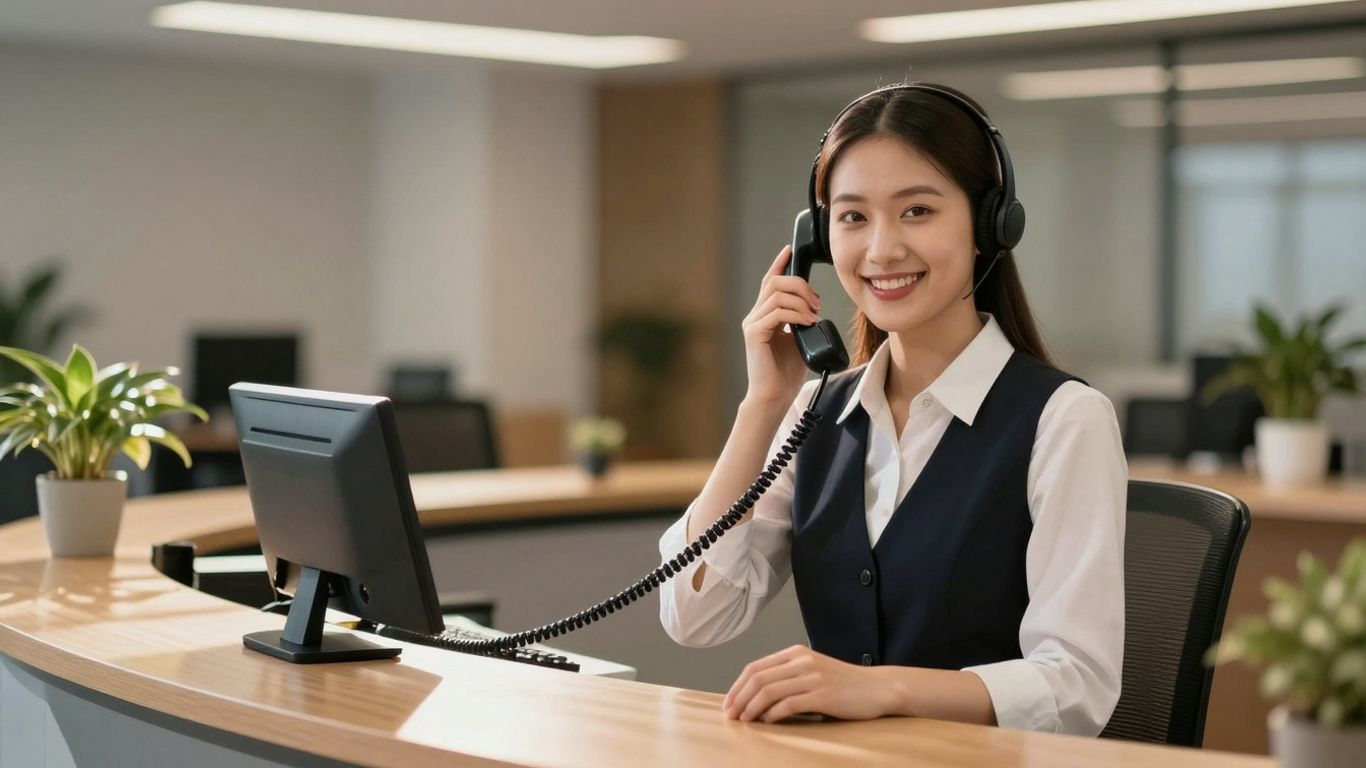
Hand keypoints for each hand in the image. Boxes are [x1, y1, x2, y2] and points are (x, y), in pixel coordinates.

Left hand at [723, 645, 893, 722]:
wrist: (877, 688)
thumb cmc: (843, 684)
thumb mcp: (812, 671)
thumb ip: (788, 677)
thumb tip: (756, 697)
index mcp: (796, 653)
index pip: (755, 667)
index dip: (737, 686)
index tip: (728, 704)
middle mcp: (802, 661)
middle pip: (758, 679)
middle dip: (739, 698)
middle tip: (730, 715)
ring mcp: (812, 677)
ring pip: (769, 691)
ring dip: (751, 708)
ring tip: (744, 720)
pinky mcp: (822, 695)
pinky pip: (788, 704)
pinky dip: (773, 714)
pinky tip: (767, 722)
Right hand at [741, 246, 821, 406]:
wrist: (775, 396)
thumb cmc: (786, 372)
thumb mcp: (800, 339)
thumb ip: (802, 320)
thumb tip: (814, 306)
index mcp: (765, 315)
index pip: (770, 281)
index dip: (780, 263)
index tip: (790, 249)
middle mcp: (755, 316)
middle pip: (775, 282)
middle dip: (800, 285)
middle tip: (816, 302)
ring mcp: (752, 324)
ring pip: (776, 294)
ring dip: (801, 300)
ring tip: (813, 315)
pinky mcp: (754, 334)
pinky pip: (776, 312)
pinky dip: (796, 314)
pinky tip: (807, 323)